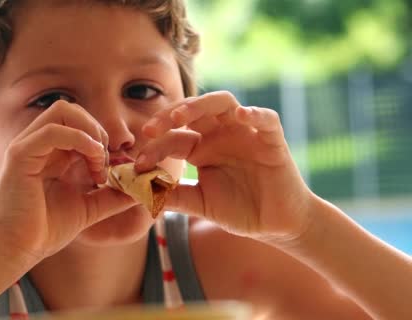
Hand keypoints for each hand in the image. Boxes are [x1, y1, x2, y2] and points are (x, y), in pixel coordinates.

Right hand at [0, 101, 135, 259]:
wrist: (16, 249)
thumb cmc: (45, 230)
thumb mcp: (89, 208)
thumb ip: (113, 196)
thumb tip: (141, 189)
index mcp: (50, 152)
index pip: (77, 123)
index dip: (99, 138)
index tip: (109, 170)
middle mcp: (37, 144)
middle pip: (70, 109)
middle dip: (96, 129)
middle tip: (104, 161)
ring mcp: (27, 146)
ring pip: (62, 110)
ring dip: (89, 131)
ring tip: (96, 162)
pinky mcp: (20, 155)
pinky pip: (52, 130)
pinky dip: (78, 138)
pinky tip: (91, 159)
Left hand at [135, 91, 312, 240]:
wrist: (275, 224)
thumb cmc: (238, 210)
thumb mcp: (200, 204)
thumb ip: (174, 196)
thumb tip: (138, 193)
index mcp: (200, 149)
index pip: (173, 139)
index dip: (154, 149)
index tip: (138, 165)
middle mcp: (219, 135)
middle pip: (192, 111)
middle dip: (169, 115)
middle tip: (150, 129)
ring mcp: (245, 134)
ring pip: (223, 103)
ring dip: (201, 105)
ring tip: (181, 116)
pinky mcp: (272, 140)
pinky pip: (266, 119)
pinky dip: (254, 114)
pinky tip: (241, 116)